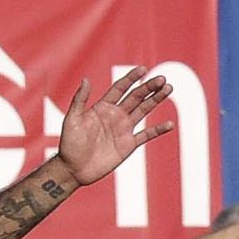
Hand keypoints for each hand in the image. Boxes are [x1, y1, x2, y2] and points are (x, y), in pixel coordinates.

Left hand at [55, 68, 174, 185]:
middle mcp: (115, 115)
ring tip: (168, 89)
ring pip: (144, 110)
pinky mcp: (128, 144)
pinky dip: (158, 130)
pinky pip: (146, 135)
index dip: (131, 78)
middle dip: (149, 87)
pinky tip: (170, 124)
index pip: (120, 88)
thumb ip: (79, 100)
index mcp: (103, 107)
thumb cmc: (69, 144)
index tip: (143, 69)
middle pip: (136, 97)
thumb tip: (85, 79)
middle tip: (162, 79)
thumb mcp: (72, 120)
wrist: (73, 169)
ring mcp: (123, 129)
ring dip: (156, 100)